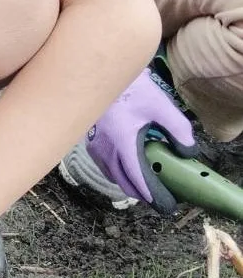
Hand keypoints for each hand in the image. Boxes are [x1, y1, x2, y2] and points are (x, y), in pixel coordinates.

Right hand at [85, 66, 198, 213]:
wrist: (103, 73)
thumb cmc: (132, 88)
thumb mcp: (162, 107)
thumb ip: (179, 131)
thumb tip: (188, 152)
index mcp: (122, 141)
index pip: (137, 177)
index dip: (152, 194)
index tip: (165, 205)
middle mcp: (104, 147)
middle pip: (123, 181)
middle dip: (142, 193)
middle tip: (159, 198)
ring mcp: (94, 145)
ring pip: (111, 174)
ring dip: (127, 182)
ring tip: (144, 184)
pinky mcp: (89, 140)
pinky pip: (103, 165)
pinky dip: (116, 172)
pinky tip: (126, 168)